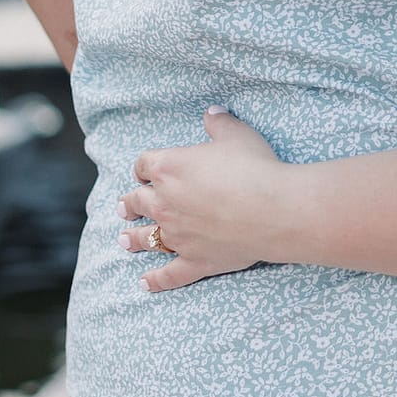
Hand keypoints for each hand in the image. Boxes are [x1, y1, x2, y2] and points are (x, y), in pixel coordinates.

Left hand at [117, 108, 297, 291]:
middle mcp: (164, 202)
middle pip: (137, 201)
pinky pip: (168, 274)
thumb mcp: (236, 135)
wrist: (272, 210)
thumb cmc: (254, 168)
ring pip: (146, 238)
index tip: (144, 171)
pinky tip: (145, 283)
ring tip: (124, 240)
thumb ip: (219, 123)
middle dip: (130, 204)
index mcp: (169, 168)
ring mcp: (177, 235)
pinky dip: (155, 280)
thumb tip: (212, 112)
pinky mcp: (193, 261)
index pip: (144, 164)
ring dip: (133, 239)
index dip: (143, 167)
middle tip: (123, 208)